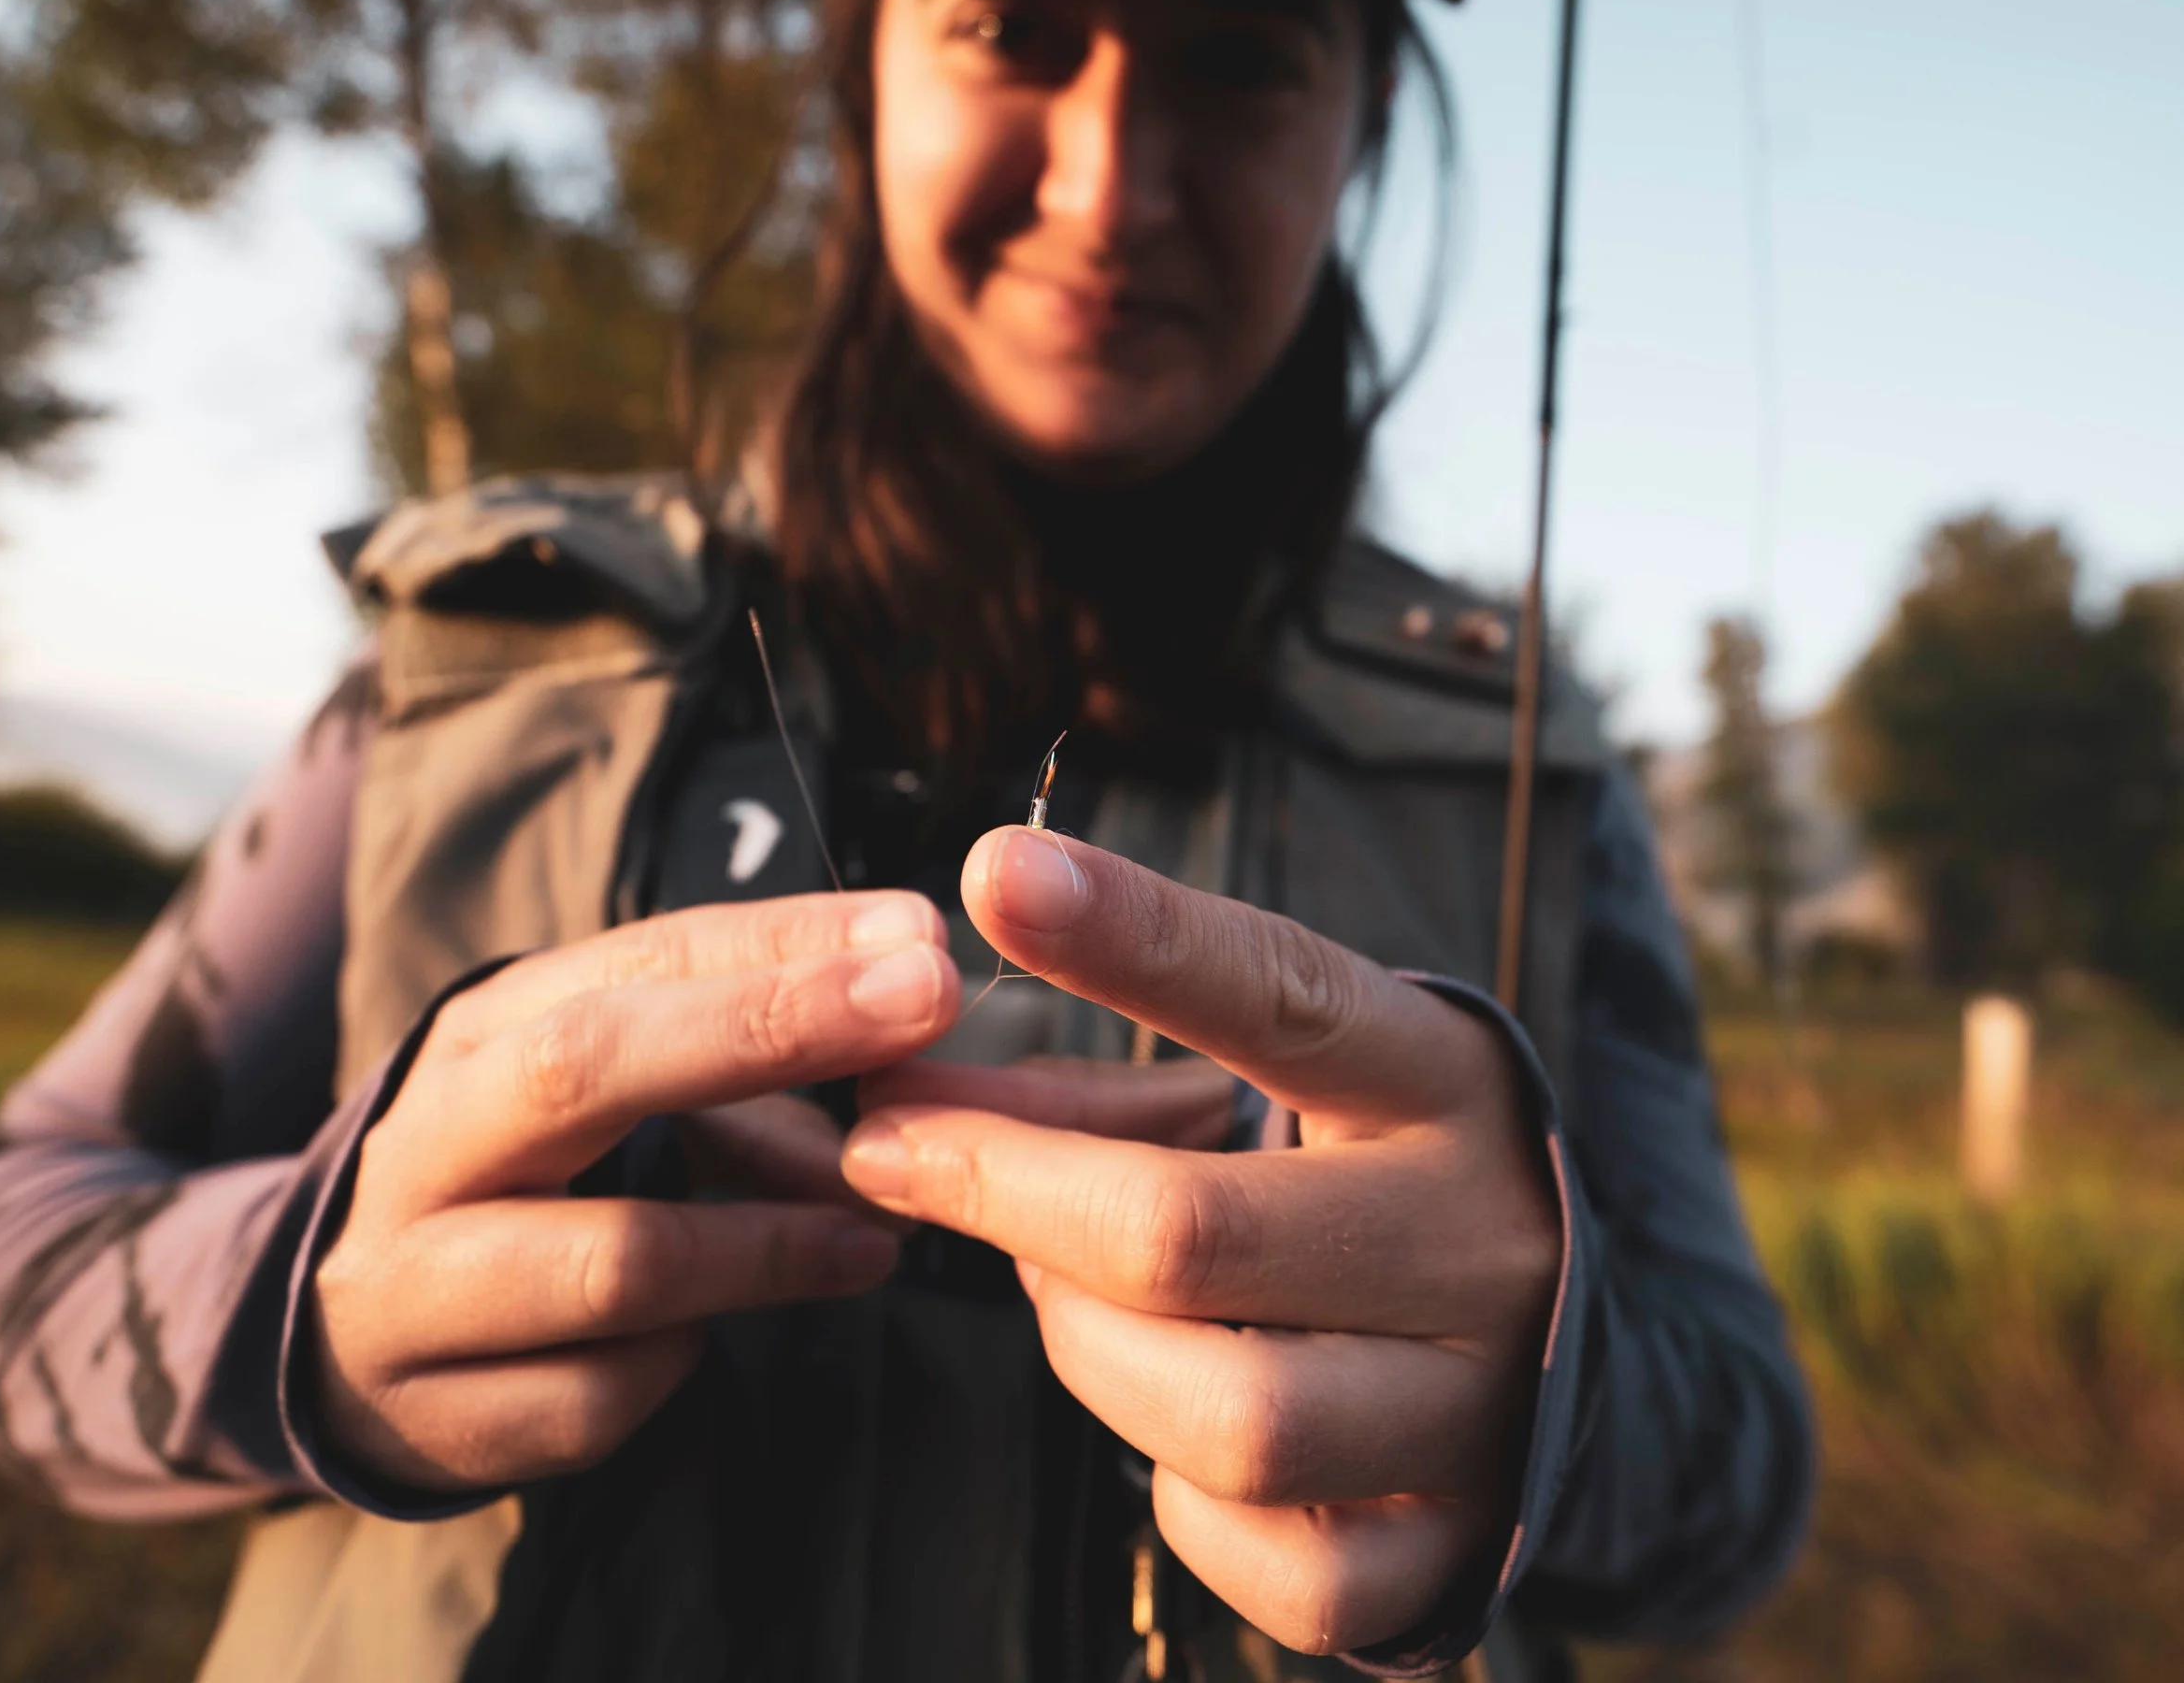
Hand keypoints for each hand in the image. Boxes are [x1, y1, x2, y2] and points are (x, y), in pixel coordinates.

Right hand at [312, 892, 958, 1490]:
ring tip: (875, 1236)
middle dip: (768, 1027)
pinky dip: (676, 1363)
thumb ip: (738, 1052)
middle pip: (587, 1070)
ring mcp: (415, 1289)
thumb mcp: (598, 1087)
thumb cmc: (516, 1175)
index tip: (917, 941)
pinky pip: (597, 1396)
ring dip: (770, 1246)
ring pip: (615, 1261)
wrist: (331, 1335)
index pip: (638, 958)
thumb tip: (904, 1015)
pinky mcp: (438, 1420)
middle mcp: (425, 1144)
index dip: (785, 945)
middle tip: (921, 1003)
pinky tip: (709, 1336)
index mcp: (477, 1035)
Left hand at [840, 829, 1561, 1655]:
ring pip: (1226, 1419)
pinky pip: (1267, 1561)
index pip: (1278, 994)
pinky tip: (1177, 1424)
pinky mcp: (1449, 1552)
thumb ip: (1101, 1085)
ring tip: (1066, 1294)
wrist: (1539, 1324)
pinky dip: (1181, 1502)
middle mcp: (1477, 1240)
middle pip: (1190, 1234)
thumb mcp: (1277, 1081)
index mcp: (1436, 1082)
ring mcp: (1477, 1407)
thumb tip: (905, 1104)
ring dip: (1089, 1351)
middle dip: (1003, 1190)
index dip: (1133, 937)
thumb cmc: (1359, 1172)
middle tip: (896, 1151)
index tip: (998, 874)